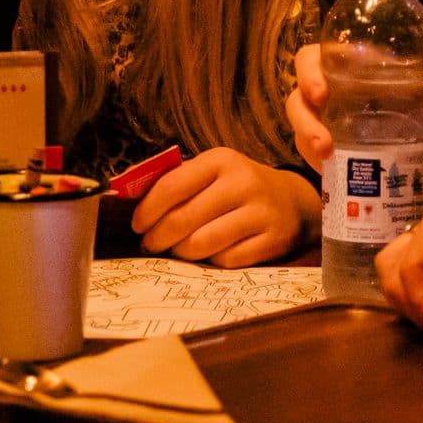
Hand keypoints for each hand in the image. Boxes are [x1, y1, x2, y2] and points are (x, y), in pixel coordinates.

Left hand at [130, 148, 317, 267]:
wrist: (293, 202)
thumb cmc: (238, 186)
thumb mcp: (213, 171)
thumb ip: (178, 181)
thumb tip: (129, 197)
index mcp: (221, 160)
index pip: (171, 186)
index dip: (147, 210)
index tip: (137, 226)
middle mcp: (242, 183)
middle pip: (183, 219)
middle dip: (158, 238)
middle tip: (149, 246)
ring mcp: (260, 213)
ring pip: (202, 244)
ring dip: (181, 253)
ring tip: (175, 251)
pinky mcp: (272, 241)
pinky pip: (226, 261)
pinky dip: (210, 262)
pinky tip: (207, 256)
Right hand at [286, 42, 422, 170]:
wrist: (392, 111)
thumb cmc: (391, 87)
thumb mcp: (408, 84)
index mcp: (332, 64)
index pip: (308, 60)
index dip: (309, 74)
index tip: (323, 94)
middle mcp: (316, 88)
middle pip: (296, 98)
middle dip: (305, 119)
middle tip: (325, 140)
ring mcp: (313, 115)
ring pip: (298, 128)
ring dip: (309, 141)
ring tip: (326, 156)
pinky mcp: (315, 139)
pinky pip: (306, 150)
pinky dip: (317, 161)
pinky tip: (330, 170)